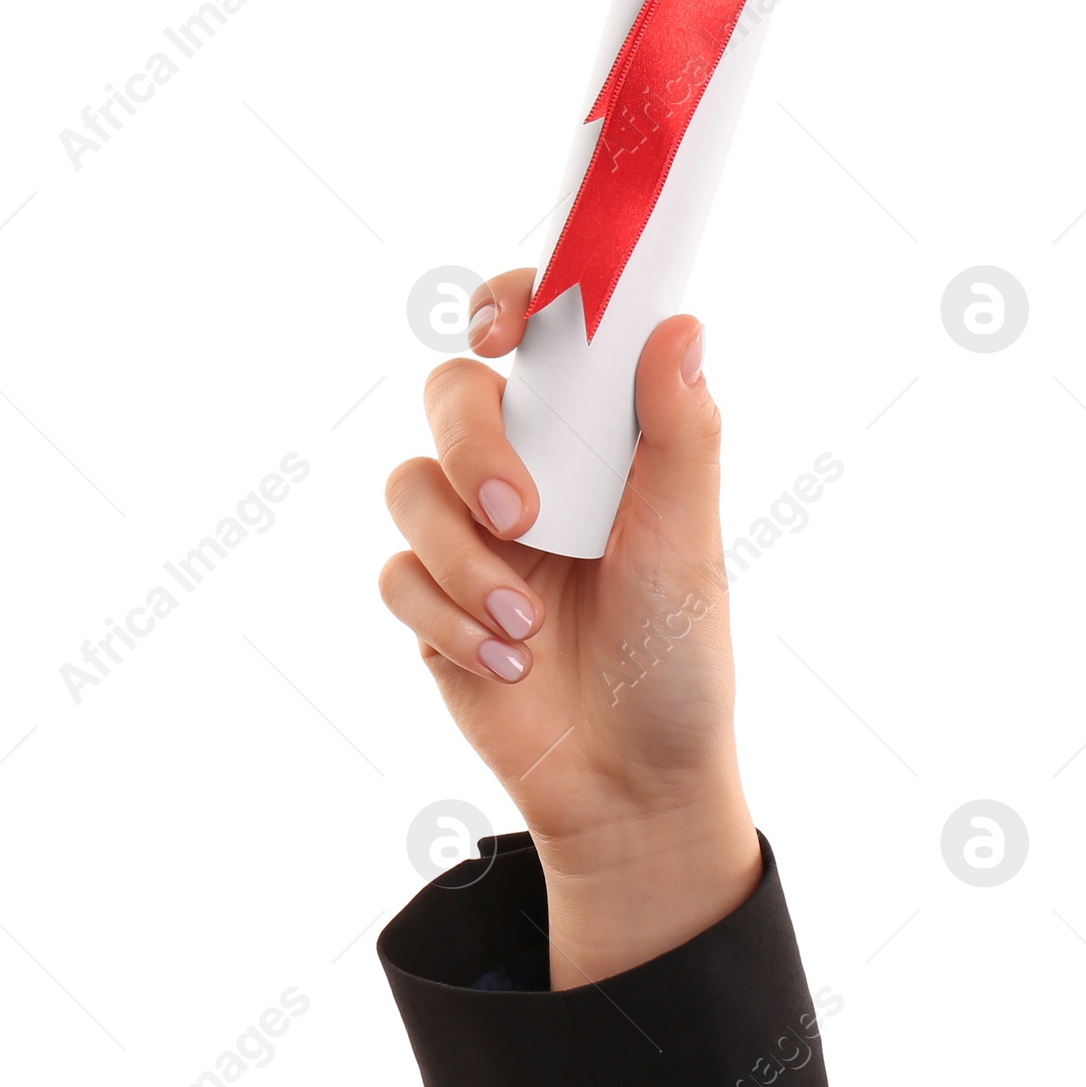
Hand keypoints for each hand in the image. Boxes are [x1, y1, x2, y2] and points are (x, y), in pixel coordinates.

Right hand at [379, 268, 760, 984]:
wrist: (630, 784)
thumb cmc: (676, 654)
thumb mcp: (687, 542)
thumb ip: (682, 434)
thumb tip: (680, 326)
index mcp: (593, 435)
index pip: (539, 333)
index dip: (507, 302)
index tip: (499, 326)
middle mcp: (527, 467)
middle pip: (452, 395)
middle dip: (474, 447)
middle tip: (520, 513)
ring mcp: (470, 531)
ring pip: (411, 484)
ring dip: (466, 559)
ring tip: (528, 625)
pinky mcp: (430, 598)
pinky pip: (398, 573)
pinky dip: (449, 616)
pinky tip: (506, 662)